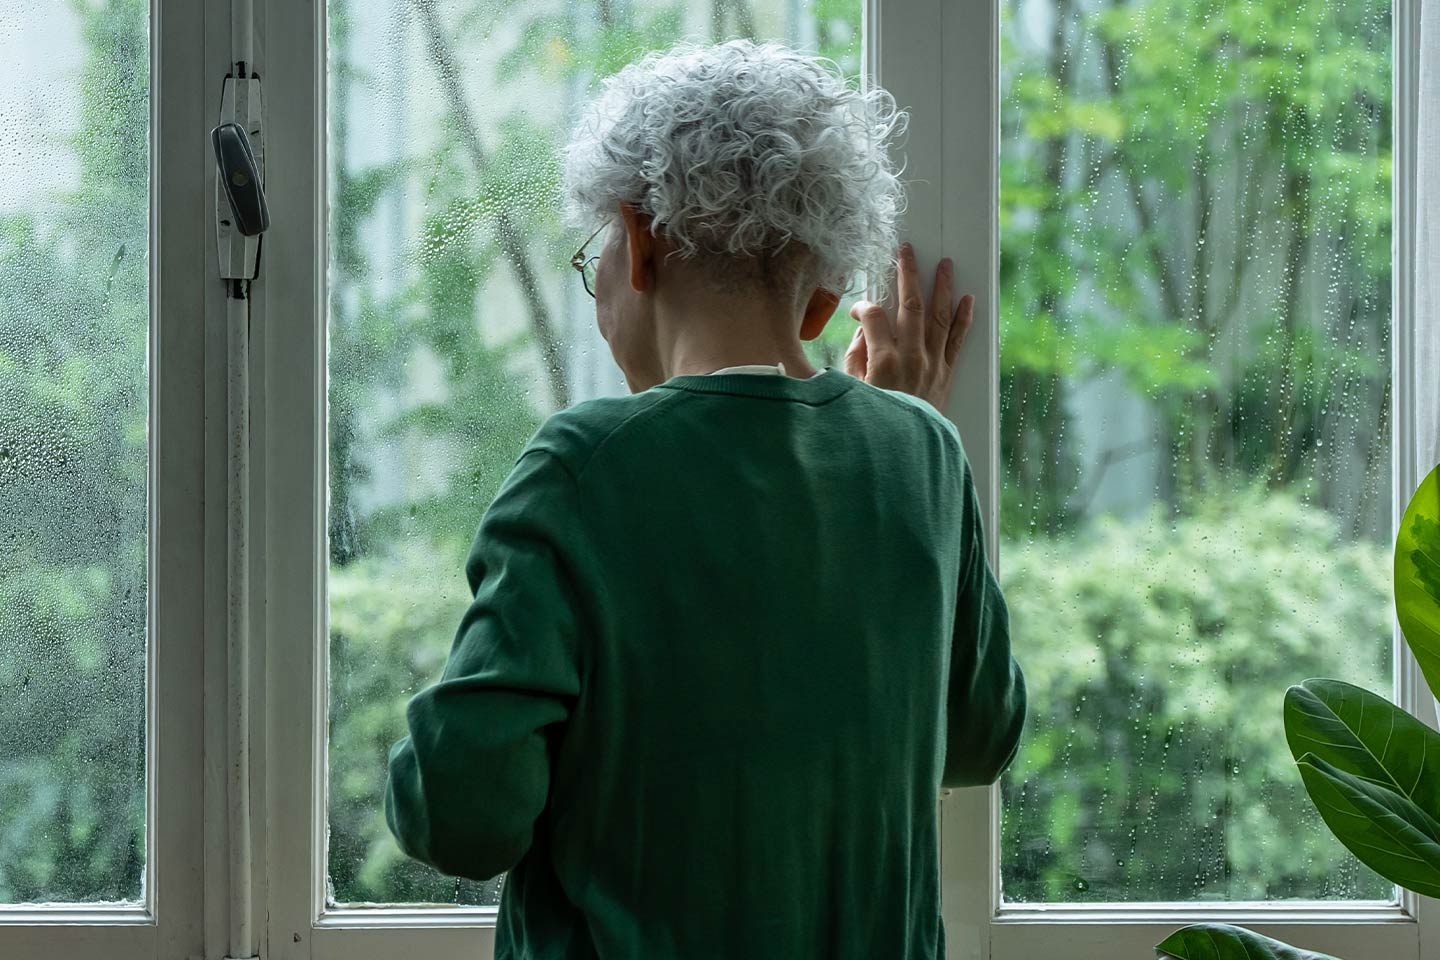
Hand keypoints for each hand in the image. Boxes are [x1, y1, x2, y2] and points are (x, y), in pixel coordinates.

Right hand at [843, 241, 974, 412]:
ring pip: (940, 316)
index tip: (857, 312)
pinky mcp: (946, 375)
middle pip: (912, 305)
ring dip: (943, 287)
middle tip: (908, 250)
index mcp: (882, 361)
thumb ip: (855, 357)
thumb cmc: (871, 422)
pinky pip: (958, 342)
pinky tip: (968, 300)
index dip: (863, 308)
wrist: (900, 453)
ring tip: (946, 264)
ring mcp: (932, 365)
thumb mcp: (852, 390)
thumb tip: (863, 331)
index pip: (874, 317)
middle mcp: (912, 357)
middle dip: (909, 273)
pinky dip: (964, 319)